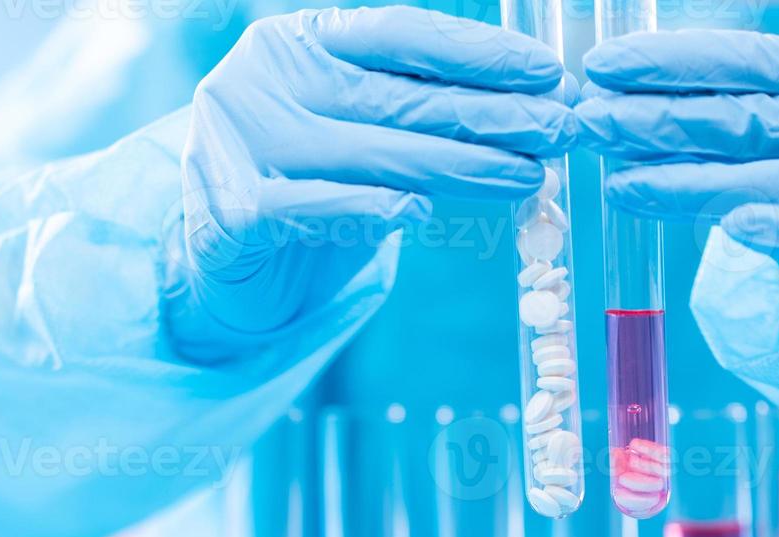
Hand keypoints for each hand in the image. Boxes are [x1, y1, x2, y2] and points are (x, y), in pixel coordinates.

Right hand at [173, 6, 576, 360]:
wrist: (217, 259)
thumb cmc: (300, 184)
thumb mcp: (349, 128)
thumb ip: (407, 110)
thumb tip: (522, 107)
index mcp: (296, 42)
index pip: (398, 34)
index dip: (478, 53)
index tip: (547, 74)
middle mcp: (264, 81)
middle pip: (397, 96)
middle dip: (491, 114)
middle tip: (560, 130)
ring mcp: (239, 144)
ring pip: (370, 154)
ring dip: (459, 167)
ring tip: (528, 177)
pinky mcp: (230, 212)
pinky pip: (315, 209)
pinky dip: (368, 208)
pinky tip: (418, 209)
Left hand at [577, 30, 778, 351]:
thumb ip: (742, 120)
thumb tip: (634, 110)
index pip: (750, 61)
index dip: (672, 63)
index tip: (603, 68)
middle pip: (748, 117)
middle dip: (658, 119)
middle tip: (588, 122)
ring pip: (772, 178)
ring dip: (688, 182)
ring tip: (619, 183)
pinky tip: (732, 225)